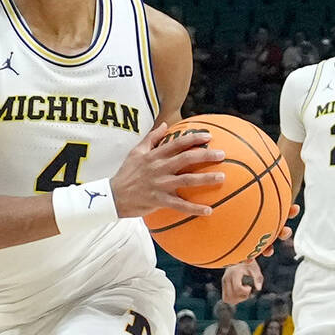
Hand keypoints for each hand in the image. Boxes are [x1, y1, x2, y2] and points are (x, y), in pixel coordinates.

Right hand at [111, 122, 225, 217]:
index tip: (209, 136)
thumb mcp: (135, 152)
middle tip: (222, 154)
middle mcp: (159, 168)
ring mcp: (159, 184)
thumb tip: (165, 124)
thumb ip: (151, 138)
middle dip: (205, 155)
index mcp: (154, 155)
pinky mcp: (158, 200)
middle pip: (186, 159)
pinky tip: (209, 210)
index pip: (177, 143)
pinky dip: (194, 208)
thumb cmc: (126, 173)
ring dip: (205, 179)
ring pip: (186, 180)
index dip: (194, 138)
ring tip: (222, 178)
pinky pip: (179, 205)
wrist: (112, 196)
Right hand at [221, 261, 261, 302]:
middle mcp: (227, 278)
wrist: (239, 258)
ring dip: (237, 299)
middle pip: (232, 296)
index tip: (249, 287)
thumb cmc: (248, 263)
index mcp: (234, 273)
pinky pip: (225, 298)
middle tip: (247, 290)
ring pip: (227, 299)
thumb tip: (258, 289)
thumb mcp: (255, 269)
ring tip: (242, 293)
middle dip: (242, 296)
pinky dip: (232, 299)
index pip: (237, 288)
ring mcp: (223, 282)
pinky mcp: (223, 285)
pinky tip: (238, 294)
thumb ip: (258, 279)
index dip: (245, 291)